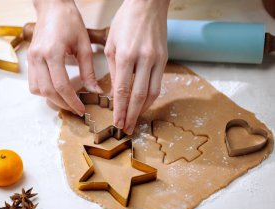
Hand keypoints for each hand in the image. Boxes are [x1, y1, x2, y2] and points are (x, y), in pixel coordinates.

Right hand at [28, 0, 101, 115]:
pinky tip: (56, 90)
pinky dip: (44, 91)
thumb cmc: (69, 21)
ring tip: (66, 101)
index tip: (81, 109)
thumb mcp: (84, 46)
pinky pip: (33, 82)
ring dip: (51, 99)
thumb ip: (89, 71)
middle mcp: (38, 57)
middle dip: (63, 104)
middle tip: (76, 109)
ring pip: (37, 90)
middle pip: (48, 91)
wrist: (52, 7)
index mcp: (53, 52)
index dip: (72, 101)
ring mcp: (31, 58)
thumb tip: (94, 91)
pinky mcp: (29, 59)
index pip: (61, 85)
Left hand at [105, 0, 168, 133]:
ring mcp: (157, 60)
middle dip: (131, 116)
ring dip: (142, 110)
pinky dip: (150, 98)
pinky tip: (142, 105)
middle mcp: (144, 59)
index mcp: (126, 55)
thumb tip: (114, 91)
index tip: (116, 123)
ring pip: (151, 93)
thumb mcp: (111, 43)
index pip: (122, 90)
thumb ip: (113, 68)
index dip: (119, 110)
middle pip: (138, 96)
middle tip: (126, 129)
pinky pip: (158, 84)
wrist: (148, 5)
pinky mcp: (165, 59)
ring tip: (134, 121)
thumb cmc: (125, 22)